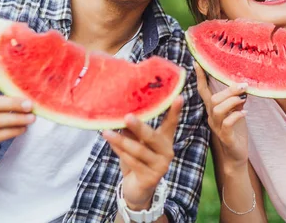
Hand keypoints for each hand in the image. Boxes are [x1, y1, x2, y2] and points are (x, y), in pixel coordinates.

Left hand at [102, 95, 182, 210]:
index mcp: (164, 140)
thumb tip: (122, 116)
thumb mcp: (135, 143)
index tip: (179, 97)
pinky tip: (111, 143)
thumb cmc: (136, 161)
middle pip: (152, 136)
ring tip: (106, 132)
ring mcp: (160, 166)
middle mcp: (166, 152)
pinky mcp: (151, 178)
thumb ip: (132, 132)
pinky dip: (120, 151)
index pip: (171, 124)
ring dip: (121, 140)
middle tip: (127, 117)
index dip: (175, 111)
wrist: (136, 189)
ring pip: (138, 150)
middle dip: (139, 126)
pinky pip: (132, 161)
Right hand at [194, 62, 248, 169]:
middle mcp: (212, 117)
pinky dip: (236, 115)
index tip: (197, 62)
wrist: (236, 156)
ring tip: (244, 98)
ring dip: (232, 101)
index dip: (200, 77)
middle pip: (213, 99)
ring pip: (217, 109)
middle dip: (228, 90)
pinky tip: (245, 113)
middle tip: (243, 85)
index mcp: (213, 109)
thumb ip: (237, 100)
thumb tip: (242, 85)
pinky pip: (226, 124)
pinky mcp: (225, 137)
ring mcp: (217, 127)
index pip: (203, 91)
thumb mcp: (237, 112)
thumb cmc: (236, 133)